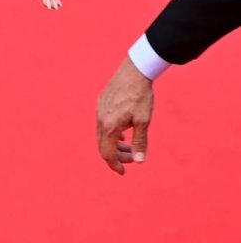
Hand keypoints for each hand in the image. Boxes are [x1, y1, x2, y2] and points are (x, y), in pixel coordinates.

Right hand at [97, 56, 153, 174]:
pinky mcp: (101, 103)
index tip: (123, 171)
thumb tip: (139, 161)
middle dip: (117, 155)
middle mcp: (101, 120)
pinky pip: (102, 124)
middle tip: (132, 158)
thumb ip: (140, 142)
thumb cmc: (141, 96)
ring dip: (115, 143)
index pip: (107, 153)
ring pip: (102, 134)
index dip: (115, 165)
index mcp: (109, 127)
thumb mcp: (143, 121)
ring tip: (129, 145)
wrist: (134, 70)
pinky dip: (112, 133)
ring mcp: (99, 111)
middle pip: (103, 146)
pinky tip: (123, 131)